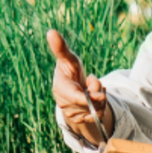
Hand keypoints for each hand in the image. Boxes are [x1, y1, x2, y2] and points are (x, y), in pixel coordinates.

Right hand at [48, 29, 113, 145]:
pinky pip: (97, 116)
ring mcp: (71, 113)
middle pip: (91, 103)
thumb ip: (61, 48)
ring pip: (96, 110)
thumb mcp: (69, 58)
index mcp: (60, 88)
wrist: (72, 87)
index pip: (75, 97)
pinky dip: (100, 107)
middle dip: (97, 91)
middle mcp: (64, 103)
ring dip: (100, 98)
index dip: (89, 97)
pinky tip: (94, 100)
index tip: (100, 94)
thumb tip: (51, 32)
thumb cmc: (70, 70)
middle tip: (91, 81)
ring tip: (91, 89)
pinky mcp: (79, 121)